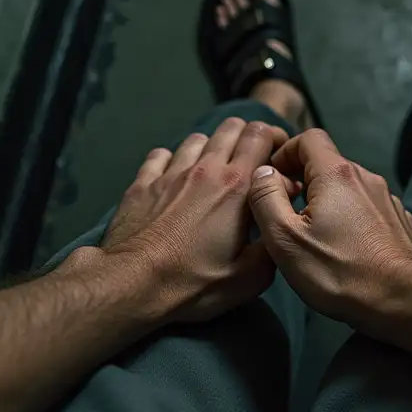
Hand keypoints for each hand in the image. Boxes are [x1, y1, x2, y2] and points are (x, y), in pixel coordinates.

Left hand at [100, 118, 289, 322]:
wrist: (132, 284)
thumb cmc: (193, 283)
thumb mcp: (249, 276)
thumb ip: (273, 242)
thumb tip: (279, 216)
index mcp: (236, 186)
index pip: (260, 135)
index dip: (275, 140)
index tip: (279, 161)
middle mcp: (205, 169)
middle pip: (231, 127)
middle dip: (247, 137)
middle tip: (252, 162)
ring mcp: (170, 173)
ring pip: (197, 139)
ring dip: (211, 149)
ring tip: (214, 172)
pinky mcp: (142, 183)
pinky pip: (161, 155)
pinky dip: (173, 161)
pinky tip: (175, 179)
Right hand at [247, 128, 411, 326]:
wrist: (402, 300)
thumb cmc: (338, 272)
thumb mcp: (284, 238)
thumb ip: (266, 198)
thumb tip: (263, 172)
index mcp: (336, 173)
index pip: (308, 138)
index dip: (285, 153)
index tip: (273, 181)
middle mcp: (366, 177)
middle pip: (328, 163)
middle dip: (303, 180)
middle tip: (286, 213)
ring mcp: (387, 199)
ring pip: (348, 187)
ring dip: (327, 201)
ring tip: (315, 235)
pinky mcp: (399, 221)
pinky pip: (367, 208)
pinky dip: (350, 217)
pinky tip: (345, 246)